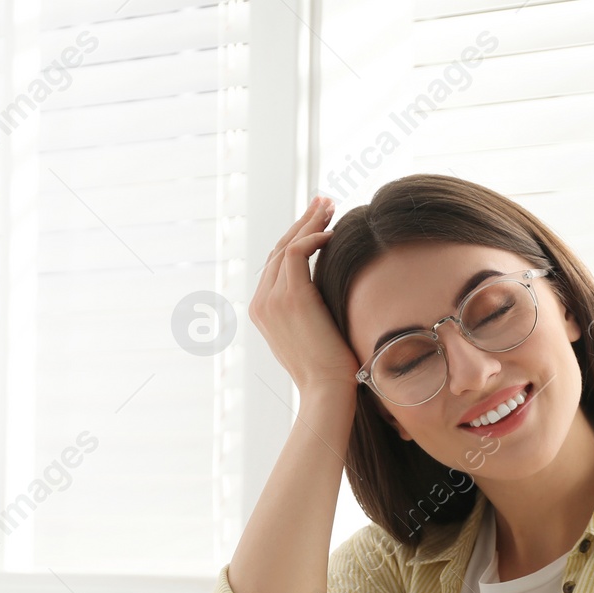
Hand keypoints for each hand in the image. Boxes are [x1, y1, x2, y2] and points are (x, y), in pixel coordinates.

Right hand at [248, 195, 356, 395]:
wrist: (328, 390)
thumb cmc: (331, 369)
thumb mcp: (315, 334)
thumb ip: (311, 310)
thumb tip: (328, 293)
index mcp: (263, 311)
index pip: (276, 263)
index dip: (297, 236)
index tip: (320, 220)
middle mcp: (261, 302)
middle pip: (278, 248)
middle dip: (302, 221)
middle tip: (323, 200)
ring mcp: (272, 300)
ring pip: (286, 245)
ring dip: (310, 221)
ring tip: (329, 205)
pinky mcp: (290, 298)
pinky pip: (297, 252)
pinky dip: (314, 237)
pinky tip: (333, 233)